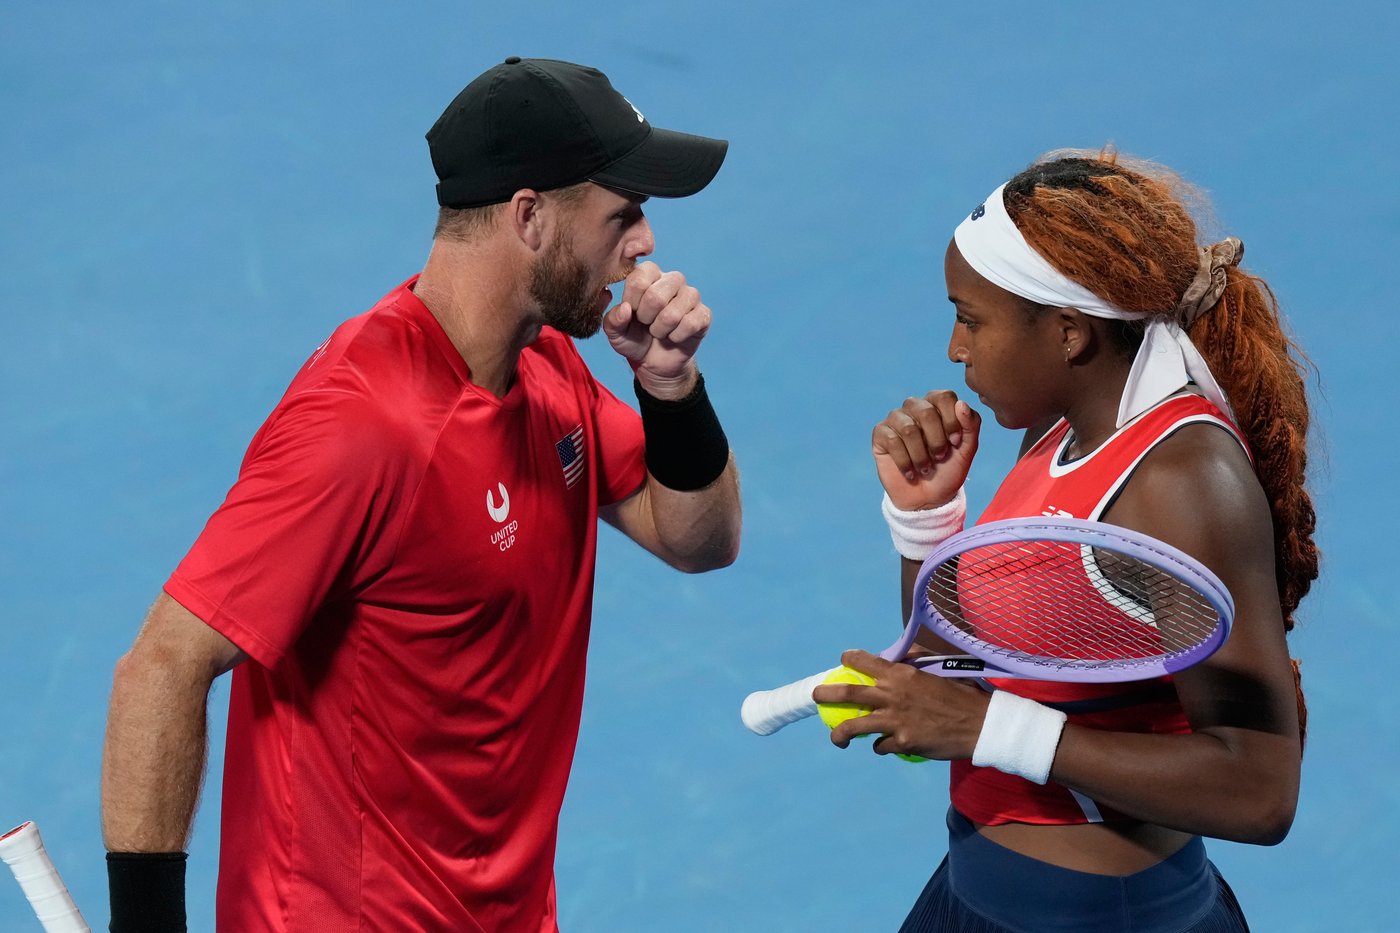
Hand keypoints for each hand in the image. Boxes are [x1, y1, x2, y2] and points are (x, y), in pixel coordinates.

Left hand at [603, 261, 709, 397]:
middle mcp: (672, 279)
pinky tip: (674, 336)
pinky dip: (676, 337)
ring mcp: (691, 296)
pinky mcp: (704, 314)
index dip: (632, 302)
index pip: (639, 279)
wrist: (654, 361)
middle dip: (646, 318)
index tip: (632, 313)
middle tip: (647, 323)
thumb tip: (625, 309)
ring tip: (659, 331)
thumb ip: (612, 320)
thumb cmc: (634, 338)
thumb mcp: (615, 332)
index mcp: (649, 274)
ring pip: (672, 313)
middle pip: (656, 296)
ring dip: (660, 330)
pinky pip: (690, 324)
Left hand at [811, 649, 988, 760]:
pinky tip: (883, 745)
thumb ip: (915, 660)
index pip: (865, 661)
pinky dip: (879, 746)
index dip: (851, 659)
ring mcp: (896, 721)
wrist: (981, 724)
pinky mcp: (903, 743)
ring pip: (854, 727)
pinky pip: (880, 745)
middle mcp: (893, 695)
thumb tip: (898, 656)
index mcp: (902, 673)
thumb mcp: (939, 668)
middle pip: (849, 693)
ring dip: (840, 733)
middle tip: (817, 695)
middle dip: (827, 694)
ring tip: (836, 737)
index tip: (843, 661)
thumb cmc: (963, 693)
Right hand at [872, 391, 980, 509]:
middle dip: (936, 440)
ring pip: (908, 428)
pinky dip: (905, 461)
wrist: (928, 498)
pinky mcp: (880, 434)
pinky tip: (910, 472)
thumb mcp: (967, 450)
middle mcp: (915, 407)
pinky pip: (892, 440)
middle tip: (939, 458)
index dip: (952, 420)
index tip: (956, 443)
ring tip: (925, 468)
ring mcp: (896, 419)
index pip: (944, 396)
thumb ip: (971, 425)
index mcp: (937, 405)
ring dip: (921, 455)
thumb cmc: (948, 470)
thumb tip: (961, 404)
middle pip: (925, 412)